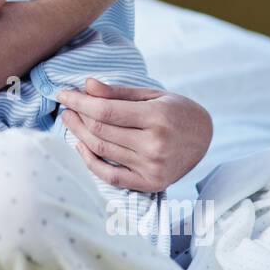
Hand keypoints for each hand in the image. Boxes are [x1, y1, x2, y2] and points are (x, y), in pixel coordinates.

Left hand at [57, 76, 212, 192]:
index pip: (106, 111)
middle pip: (101, 131)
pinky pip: (111, 176)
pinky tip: (80, 146)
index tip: (63, 94)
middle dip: (77, 118)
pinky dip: (90, 162)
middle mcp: (155, 145)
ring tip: (70, 121)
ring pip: (102, 151)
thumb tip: (86, 85)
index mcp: (157, 117)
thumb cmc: (177, 111)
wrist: (206, 138)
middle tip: (65, 107)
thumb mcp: (152, 94)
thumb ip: (118, 92)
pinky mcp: (151, 184)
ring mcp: (152, 167)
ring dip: (79, 135)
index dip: (80, 102)